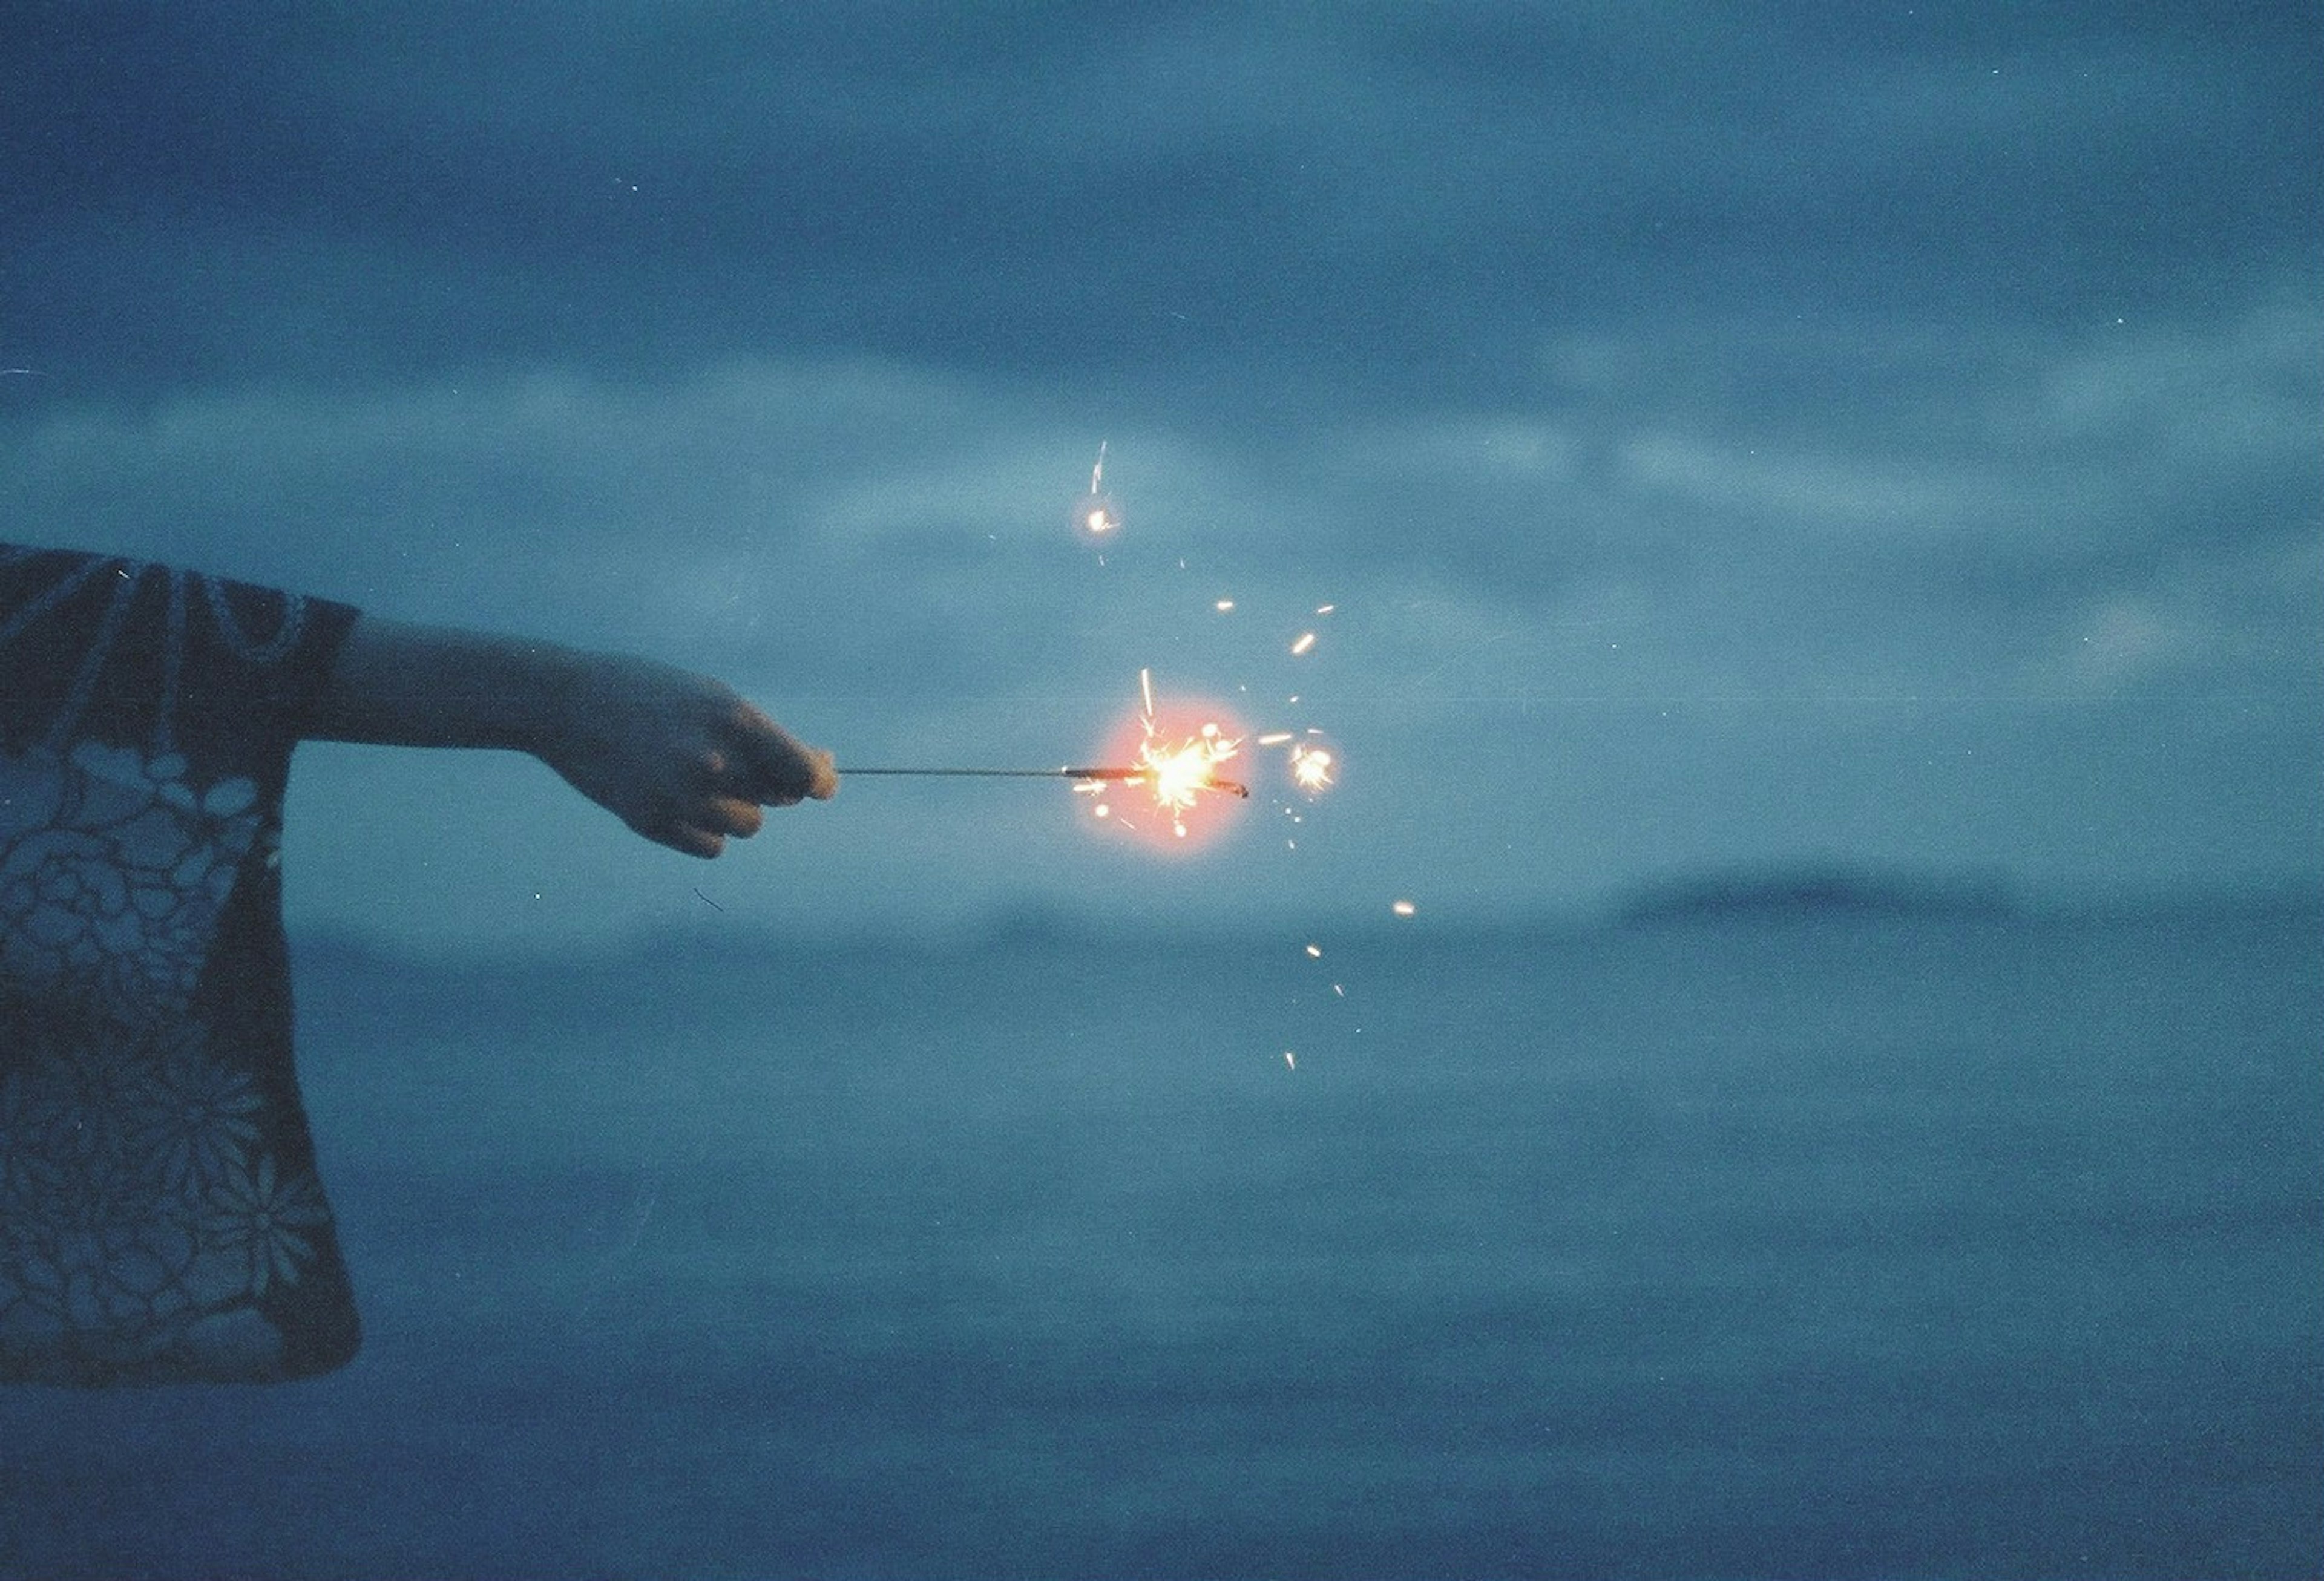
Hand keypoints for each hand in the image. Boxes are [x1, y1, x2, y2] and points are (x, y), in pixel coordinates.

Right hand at [311, 616, 836, 858]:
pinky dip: (704, 829)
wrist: (564, 703)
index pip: (804, 773)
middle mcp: (711, 760)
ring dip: (735, 808)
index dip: (820, 780)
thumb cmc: (648, 693)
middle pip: (777, 800)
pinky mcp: (651, 823)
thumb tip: (821, 779)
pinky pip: (711, 846)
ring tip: (696, 776)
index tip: (824, 782)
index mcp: (733, 718)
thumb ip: (763, 738)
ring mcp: (679, 796)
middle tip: (736, 762)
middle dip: (768, 785)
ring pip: (746, 826)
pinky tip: (676, 798)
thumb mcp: (710, 697)